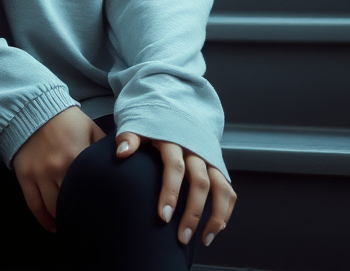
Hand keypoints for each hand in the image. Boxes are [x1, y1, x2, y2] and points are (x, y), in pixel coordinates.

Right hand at [12, 106, 105, 231]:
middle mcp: (57, 168)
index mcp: (77, 155)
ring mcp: (39, 174)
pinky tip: (53, 226)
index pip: (89, 189)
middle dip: (80, 213)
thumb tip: (122, 164)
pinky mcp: (25, 176)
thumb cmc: (67, 121)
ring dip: (62, 218)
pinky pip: (34, 205)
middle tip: (89, 222)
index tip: (103, 213)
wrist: (35, 109)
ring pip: (52, 207)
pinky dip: (43, 219)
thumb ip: (104, 148)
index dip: (96, 204)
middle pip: (70, 202)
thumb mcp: (91, 129)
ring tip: (73, 224)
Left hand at [115, 132, 235, 247]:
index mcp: (175, 140)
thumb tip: (121, 152)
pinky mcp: (217, 166)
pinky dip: (225, 210)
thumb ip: (129, 137)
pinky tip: (215, 229)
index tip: (163, 217)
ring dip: (215, 216)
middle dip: (192, 212)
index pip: (174, 167)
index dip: (170, 192)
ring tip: (204, 240)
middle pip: (200, 182)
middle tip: (181, 238)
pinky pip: (228, 190)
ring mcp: (209, 159)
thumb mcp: (140, 125)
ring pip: (220, 188)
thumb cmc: (154, 125)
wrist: (177, 110)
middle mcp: (196, 150)